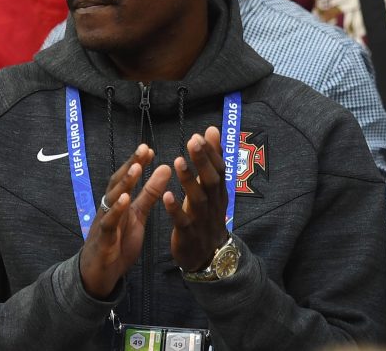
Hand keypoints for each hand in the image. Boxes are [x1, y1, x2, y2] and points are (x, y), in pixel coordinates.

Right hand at [80, 144, 171, 298]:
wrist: (99, 274)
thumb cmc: (119, 242)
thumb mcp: (138, 215)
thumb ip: (150, 194)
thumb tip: (164, 168)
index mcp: (119, 202)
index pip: (127, 178)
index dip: (137, 162)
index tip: (149, 148)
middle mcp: (109, 208)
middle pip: (118, 182)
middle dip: (130, 165)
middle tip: (144, 149)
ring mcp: (104, 222)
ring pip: (111, 198)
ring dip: (124, 183)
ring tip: (136, 168)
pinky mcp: (103, 239)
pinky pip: (109, 223)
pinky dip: (116, 210)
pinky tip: (124, 200)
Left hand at [164, 127, 230, 271]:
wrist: (209, 255)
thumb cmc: (207, 214)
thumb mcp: (213, 188)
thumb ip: (212, 159)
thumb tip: (212, 129)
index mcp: (218, 191)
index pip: (219, 168)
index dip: (212, 152)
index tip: (201, 134)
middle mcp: (213, 203)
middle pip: (211, 180)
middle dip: (203, 160)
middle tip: (193, 141)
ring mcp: (202, 219)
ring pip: (197, 198)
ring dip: (188, 180)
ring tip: (177, 162)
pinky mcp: (188, 234)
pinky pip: (182, 221)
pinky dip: (175, 208)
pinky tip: (166, 195)